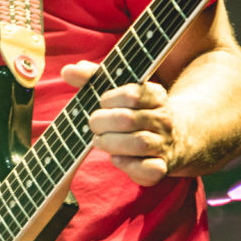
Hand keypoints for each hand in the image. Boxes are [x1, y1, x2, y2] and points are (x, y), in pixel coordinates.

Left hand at [61, 60, 179, 185]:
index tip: (101, 104)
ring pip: (139, 143)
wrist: (172, 138)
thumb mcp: (116, 89)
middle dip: (102, 123)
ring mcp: (164, 143)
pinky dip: (129, 166)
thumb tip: (68, 70)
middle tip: (93, 125)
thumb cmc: (131, 110)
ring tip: (99, 141)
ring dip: (111, 143)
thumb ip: (92, 77)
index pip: (132, 94)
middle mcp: (163, 118)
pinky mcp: (162, 166)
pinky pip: (150, 170)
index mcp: (154, 95)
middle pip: (129, 120)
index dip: (108, 100)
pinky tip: (116, 159)